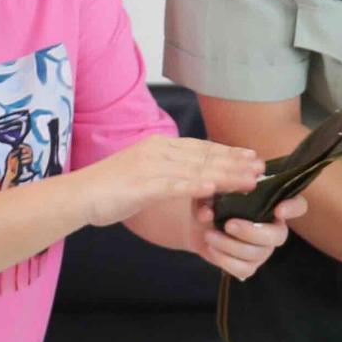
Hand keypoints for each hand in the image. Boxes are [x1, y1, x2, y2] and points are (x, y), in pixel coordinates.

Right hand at [70, 136, 265, 227]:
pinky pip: (173, 184)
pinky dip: (195, 185)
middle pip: (205, 156)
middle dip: (236, 162)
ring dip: (226, 174)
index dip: (229, 152)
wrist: (78, 195)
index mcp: (159, 146)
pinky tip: (215, 187)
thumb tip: (192, 176)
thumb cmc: (110, 189)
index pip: (202, 148)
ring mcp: (150, 167)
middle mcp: (158, 151)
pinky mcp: (141, 184)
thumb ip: (168, 172)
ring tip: (250, 179)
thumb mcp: (144, 174)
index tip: (252, 157)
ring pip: (196, 169)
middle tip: (262, 168)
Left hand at [193, 194, 305, 281]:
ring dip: (230, 245)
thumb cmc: (216, 198)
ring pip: (257, 254)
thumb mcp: (217, 188)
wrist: (201, 222)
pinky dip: (225, 260)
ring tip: (209, 235)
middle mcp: (274, 229)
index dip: (292, 209)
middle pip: (278, 236)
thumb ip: (221, 188)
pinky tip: (212, 249)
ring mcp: (264, 249)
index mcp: (274, 205)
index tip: (278, 210)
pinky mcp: (250, 265)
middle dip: (251, 232)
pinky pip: (244, 269)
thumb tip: (225, 197)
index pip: (298, 206)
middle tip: (229, 224)